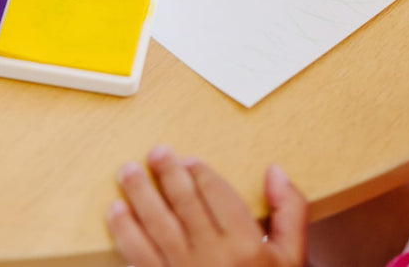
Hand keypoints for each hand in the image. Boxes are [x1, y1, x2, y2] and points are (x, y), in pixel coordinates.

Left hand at [107, 145, 307, 266]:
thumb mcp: (292, 257)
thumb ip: (290, 210)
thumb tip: (275, 171)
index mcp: (246, 244)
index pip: (218, 195)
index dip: (201, 173)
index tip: (188, 159)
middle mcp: (212, 256)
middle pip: (184, 203)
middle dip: (167, 173)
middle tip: (156, 152)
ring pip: (156, 225)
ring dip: (140, 195)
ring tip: (128, 172)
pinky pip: (137, 256)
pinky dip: (125, 231)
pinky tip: (116, 212)